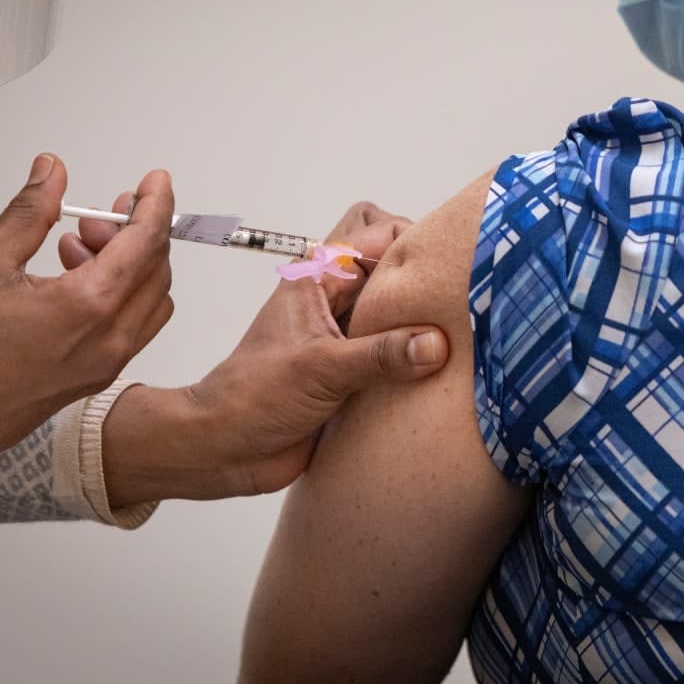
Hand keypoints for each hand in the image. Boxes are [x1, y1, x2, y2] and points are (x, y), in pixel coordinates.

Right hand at [0, 155, 173, 464]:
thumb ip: (29, 214)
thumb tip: (52, 173)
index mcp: (88, 306)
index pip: (147, 241)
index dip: (157, 203)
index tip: (156, 182)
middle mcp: (110, 338)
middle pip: (156, 268)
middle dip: (137, 232)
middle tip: (101, 213)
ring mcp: (108, 362)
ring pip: (152, 299)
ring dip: (131, 264)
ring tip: (80, 245)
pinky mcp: (99, 377)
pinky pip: (136, 326)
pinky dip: (123, 294)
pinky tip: (79, 279)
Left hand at [101, 203, 449, 505]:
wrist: (225, 450)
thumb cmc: (250, 397)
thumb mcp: (320, 369)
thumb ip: (380, 355)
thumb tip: (436, 343)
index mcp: (320, 278)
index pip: (380, 233)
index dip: (416, 241)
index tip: (449, 268)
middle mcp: (338, 300)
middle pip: (395, 267)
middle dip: (425, 279)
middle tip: (455, 303)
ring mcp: (350, 335)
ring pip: (401, 311)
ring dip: (425, 324)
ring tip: (458, 338)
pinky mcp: (359, 371)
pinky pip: (401, 352)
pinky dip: (421, 358)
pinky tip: (443, 371)